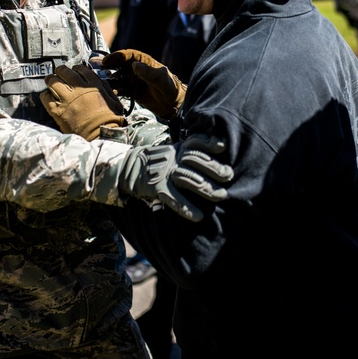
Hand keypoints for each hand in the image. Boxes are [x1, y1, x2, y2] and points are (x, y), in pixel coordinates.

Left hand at [41, 65, 125, 140]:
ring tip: (50, 80)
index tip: (74, 70)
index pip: (82, 70)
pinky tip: (48, 96)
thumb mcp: (113, 101)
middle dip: (61, 70)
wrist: (99, 135)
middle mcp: (78, 90)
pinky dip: (45, 95)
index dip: (77, 68)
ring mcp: (66, 100)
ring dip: (51, 80)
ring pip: (52, 82)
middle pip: (65, 72)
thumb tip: (100, 82)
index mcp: (93, 86)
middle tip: (59, 72)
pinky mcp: (57, 111)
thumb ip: (106, 89)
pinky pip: (45, 97)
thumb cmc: (110, 120)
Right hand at [102, 50, 185, 118]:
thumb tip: (134, 65)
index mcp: (144, 62)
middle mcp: (136, 69)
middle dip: (108, 66)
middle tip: (96, 69)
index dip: (116, 56)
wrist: (174, 105)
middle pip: (119, 65)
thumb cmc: (170, 88)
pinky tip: (109, 93)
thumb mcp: (161, 79)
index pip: (128, 55)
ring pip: (117, 77)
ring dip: (109, 79)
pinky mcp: (131, 92)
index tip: (106, 61)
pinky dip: (113, 90)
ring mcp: (133, 80)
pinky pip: (120, 89)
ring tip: (100, 82)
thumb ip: (148, 73)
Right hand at [110, 134, 233, 221]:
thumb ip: (190, 151)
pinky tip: (198, 216)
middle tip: (229, 176)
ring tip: (222, 196)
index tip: (223, 146)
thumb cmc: (158, 162)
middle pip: (196, 160)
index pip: (195, 142)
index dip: (209, 143)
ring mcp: (165, 173)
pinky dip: (186, 207)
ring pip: (188, 178)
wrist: (128, 168)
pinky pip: (173, 198)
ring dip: (206, 188)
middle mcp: (173, 159)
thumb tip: (218, 152)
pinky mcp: (156, 187)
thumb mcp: (173, 151)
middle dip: (214, 168)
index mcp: (178, 150)